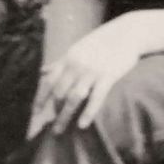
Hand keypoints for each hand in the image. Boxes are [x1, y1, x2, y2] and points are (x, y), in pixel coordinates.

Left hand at [27, 17, 143, 137]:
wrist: (128, 32)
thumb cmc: (101, 41)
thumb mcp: (77, 48)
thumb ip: (60, 62)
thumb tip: (42, 71)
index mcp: (69, 58)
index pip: (50, 81)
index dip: (41, 97)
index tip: (35, 112)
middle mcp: (77, 65)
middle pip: (60, 93)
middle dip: (54, 111)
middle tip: (52, 126)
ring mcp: (92, 71)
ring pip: (74, 98)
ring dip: (64, 116)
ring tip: (59, 130)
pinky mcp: (108, 76)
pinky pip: (96, 98)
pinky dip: (88, 112)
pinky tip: (82, 124)